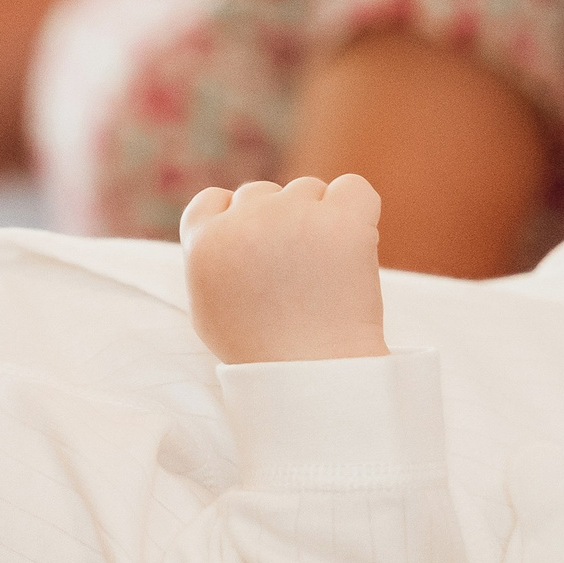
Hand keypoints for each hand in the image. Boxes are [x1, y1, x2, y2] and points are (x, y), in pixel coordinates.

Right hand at [180, 175, 387, 364]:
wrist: (313, 374)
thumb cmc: (262, 350)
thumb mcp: (210, 309)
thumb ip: (210, 261)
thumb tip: (223, 228)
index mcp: (206, 241)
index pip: (215, 200)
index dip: (237, 220)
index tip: (257, 250)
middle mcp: (246, 219)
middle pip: (263, 193)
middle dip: (279, 222)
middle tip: (296, 271)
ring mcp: (294, 215)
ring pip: (308, 190)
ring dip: (318, 218)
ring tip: (324, 271)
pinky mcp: (342, 220)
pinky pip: (354, 188)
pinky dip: (358, 210)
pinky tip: (355, 246)